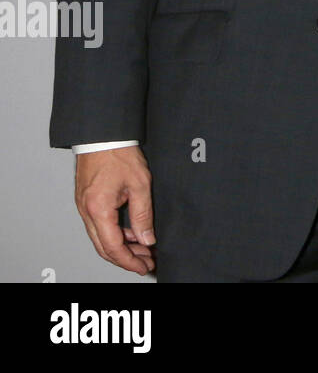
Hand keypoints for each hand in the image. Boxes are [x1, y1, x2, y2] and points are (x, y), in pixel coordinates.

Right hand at [74, 147, 155, 273]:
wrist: (102, 135)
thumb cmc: (118, 154)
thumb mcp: (139, 184)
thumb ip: (143, 215)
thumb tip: (147, 238)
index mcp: (98, 209)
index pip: (113, 247)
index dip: (129, 261)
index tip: (143, 266)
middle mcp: (87, 212)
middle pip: (104, 247)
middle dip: (126, 258)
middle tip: (145, 262)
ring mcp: (85, 207)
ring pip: (101, 238)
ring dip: (121, 247)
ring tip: (143, 249)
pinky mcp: (87, 202)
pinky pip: (99, 226)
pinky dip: (115, 234)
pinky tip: (131, 233)